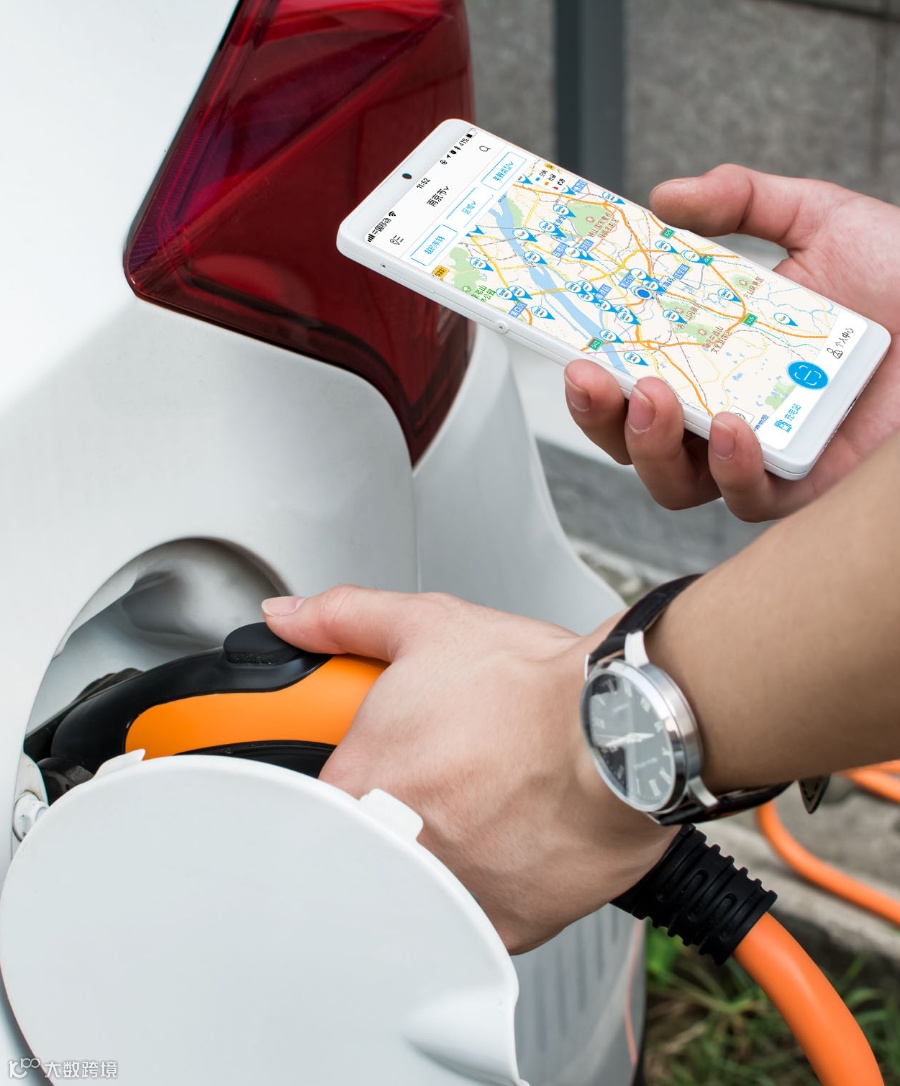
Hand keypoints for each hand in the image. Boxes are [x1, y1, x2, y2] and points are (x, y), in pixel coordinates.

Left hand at [262, 587, 674, 952]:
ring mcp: (448, 893)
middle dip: (397, 811)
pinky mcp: (499, 927)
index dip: (346, 775)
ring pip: (421, 884)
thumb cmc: (533, 688)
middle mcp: (395, 849)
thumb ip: (344, 620)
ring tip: (489, 801)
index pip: (311, 798)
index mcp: (360, 782)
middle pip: (366, 844)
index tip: (374, 765)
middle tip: (445, 776)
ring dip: (444, 848)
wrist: (625, 730)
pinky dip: (489, 881)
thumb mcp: (429, 627)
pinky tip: (513, 837)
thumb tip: (289, 617)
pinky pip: (475, 916)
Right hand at [565, 164, 899, 520]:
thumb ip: (744, 201)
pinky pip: (749, 500)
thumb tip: (670, 196)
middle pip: (635, 441)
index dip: (594, 373)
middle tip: (594, 377)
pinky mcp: (804, 487)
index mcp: (716, 359)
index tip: (570, 345)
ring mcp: (761, 454)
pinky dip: (732, 469)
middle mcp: (728, 412)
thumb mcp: (822, 221)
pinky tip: (735, 428)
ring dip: (649, 446)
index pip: (634, 377)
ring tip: (653, 396)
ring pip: (675, 482)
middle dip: (600, 417)